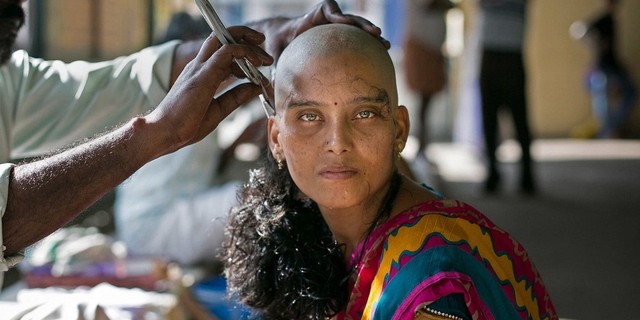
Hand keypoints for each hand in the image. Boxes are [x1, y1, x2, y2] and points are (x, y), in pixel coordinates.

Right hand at [146, 26, 272, 155]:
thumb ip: (236, 96)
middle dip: (247, 39)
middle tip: (266, 54)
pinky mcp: (203, 74)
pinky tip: (256, 64)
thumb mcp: (219, 109)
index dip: (244, 54)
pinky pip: (226, 51)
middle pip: (222, 37)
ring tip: (265, 58)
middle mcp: (199, 65)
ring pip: (224, 39)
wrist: (164, 133)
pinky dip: (244, 53)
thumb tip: (257, 87)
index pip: (223, 51)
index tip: (260, 66)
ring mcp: (200, 67)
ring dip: (249, 44)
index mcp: (201, 73)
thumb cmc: (185, 124)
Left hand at [264, 0, 389, 61]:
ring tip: (385, 45)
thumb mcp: (276, 54)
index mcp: (312, 17)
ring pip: (358, 27)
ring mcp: (336, 24)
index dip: (338, 15)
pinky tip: (380, 54)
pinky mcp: (341, 32)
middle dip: (364, 25)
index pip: (328, 11)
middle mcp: (327, 17)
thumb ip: (278, 68)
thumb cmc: (278, 45)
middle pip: (349, 18)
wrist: (281, 38)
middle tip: (377, 34)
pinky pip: (356, 37)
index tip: (344, 22)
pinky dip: (368, 44)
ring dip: (372, 35)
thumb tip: (275, 92)